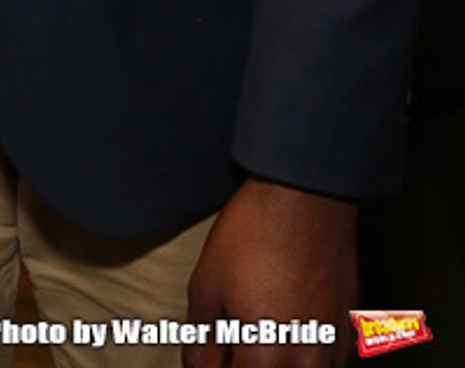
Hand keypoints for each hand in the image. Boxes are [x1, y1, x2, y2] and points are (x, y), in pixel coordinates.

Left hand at [185, 178, 354, 366]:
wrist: (306, 196)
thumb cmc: (255, 234)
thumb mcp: (207, 284)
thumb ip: (200, 339)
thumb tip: (197, 365)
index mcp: (265, 358)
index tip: (210, 355)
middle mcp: (304, 364)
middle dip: (243, 361)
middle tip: (230, 335)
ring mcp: (332, 350)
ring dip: (274, 360)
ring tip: (257, 325)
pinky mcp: (349, 333)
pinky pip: (323, 363)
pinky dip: (302, 353)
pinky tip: (286, 324)